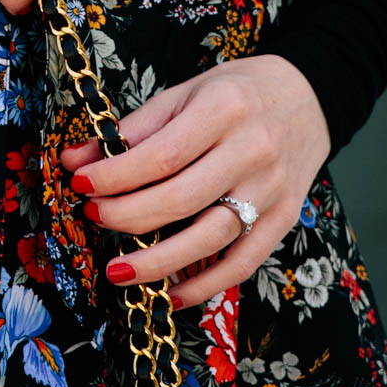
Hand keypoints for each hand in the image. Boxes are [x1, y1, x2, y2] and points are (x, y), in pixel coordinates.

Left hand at [57, 54, 331, 306]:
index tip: (80, 184)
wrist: (310, 97)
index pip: (161, 155)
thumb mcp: (186, 93)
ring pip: (210, 238)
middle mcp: (252, 151)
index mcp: (224, 109)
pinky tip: (169, 294)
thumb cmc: (238, 93)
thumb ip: (134, 128)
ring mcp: (272, 189)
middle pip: (181, 199)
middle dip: (127, 216)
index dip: (115, 176)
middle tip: (94, 219)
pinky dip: (205, 286)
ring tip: (116, 270)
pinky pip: (243, 263)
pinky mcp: (285, 219)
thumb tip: (77, 160)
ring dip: (158, 262)